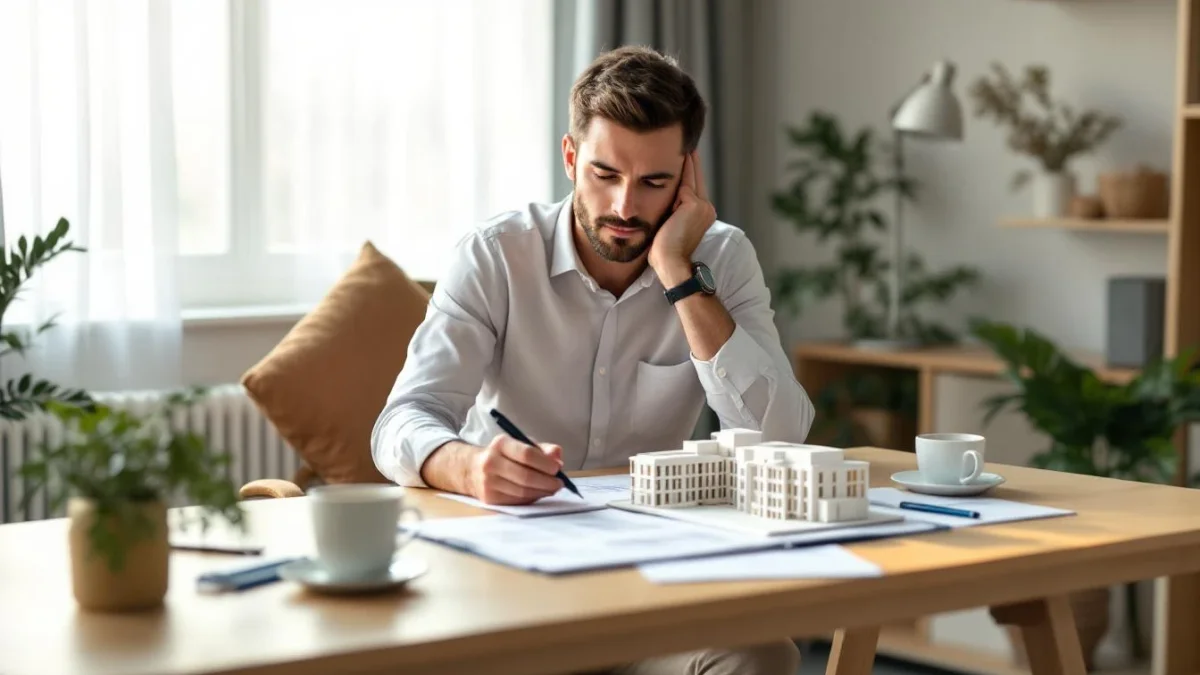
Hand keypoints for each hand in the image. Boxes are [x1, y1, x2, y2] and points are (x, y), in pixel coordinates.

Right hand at [469, 434, 564, 504]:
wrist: (472, 469)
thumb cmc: (504, 455)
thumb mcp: (521, 444)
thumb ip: (542, 449)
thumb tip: (557, 456)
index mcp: (501, 444)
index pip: (526, 454)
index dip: (545, 463)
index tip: (557, 468)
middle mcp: (491, 462)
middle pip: (525, 476)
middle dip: (547, 482)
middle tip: (559, 483)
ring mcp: (488, 482)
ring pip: (522, 492)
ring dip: (542, 492)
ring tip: (552, 488)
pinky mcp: (489, 498)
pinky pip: (517, 501)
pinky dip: (532, 498)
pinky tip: (538, 493)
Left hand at [648, 151, 716, 285]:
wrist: (670, 262)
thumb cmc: (664, 251)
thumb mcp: (670, 226)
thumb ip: (673, 210)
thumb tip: (664, 197)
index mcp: (703, 214)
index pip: (694, 188)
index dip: (689, 173)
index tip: (685, 158)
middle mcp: (706, 208)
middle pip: (695, 178)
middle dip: (690, 161)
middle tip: (687, 144)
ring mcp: (702, 205)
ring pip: (688, 179)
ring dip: (684, 162)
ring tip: (682, 145)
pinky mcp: (694, 204)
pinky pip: (680, 185)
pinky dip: (674, 176)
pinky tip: (678, 157)